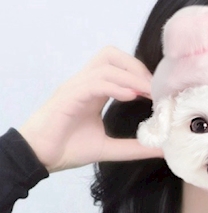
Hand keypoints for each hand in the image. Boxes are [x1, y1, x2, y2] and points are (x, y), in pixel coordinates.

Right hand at [18, 47, 159, 172]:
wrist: (39, 158)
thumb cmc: (67, 149)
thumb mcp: (109, 148)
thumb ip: (135, 147)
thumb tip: (162, 150)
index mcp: (94, 91)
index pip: (118, 67)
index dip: (140, 74)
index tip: (161, 92)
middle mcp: (84, 84)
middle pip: (111, 55)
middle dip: (136, 66)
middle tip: (155, 89)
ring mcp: (75, 88)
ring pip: (105, 65)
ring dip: (131, 77)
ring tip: (149, 93)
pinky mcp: (68, 97)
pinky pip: (94, 83)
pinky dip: (115, 86)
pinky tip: (131, 97)